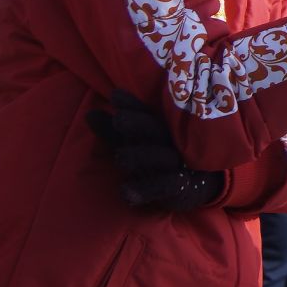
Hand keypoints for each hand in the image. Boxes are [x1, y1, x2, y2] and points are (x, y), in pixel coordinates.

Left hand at [85, 90, 222, 210]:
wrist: (197, 186)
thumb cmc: (158, 159)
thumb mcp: (135, 144)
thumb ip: (113, 133)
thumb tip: (90, 113)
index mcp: (163, 129)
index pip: (148, 114)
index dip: (133, 105)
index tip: (115, 95)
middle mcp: (172, 144)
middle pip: (157, 130)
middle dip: (138, 124)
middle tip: (118, 119)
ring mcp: (179, 165)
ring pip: (163, 157)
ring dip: (142, 156)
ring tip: (119, 157)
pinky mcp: (181, 189)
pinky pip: (165, 187)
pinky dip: (145, 189)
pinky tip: (124, 191)